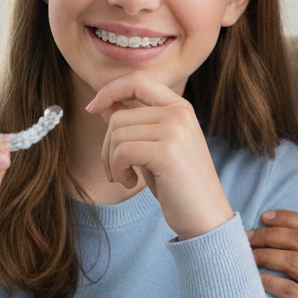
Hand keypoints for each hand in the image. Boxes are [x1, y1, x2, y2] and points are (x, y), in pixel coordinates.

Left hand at [85, 72, 233, 239]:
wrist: (205, 217)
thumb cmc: (177, 185)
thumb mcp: (153, 148)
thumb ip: (133, 124)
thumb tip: (102, 104)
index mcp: (180, 107)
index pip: (137, 80)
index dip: (109, 90)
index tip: (92, 107)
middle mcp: (180, 113)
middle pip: (119, 116)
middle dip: (106, 146)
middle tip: (115, 171)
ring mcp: (176, 130)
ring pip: (117, 134)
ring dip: (111, 162)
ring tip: (126, 178)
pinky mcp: (167, 152)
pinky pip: (122, 151)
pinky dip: (118, 170)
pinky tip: (131, 182)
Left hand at [247, 210, 297, 297]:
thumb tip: (272, 244)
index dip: (288, 217)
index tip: (264, 216)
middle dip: (270, 234)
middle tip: (246, 237)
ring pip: (294, 260)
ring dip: (265, 254)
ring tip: (244, 256)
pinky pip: (289, 289)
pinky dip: (267, 281)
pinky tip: (253, 280)